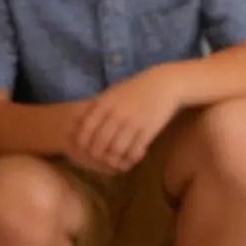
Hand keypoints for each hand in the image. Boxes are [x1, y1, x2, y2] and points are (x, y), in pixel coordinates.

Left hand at [68, 68, 182, 174]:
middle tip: (101, 160)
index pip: (86, 129)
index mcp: (104, 103)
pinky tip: (132, 157)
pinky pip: (135, 151)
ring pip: (116, 150)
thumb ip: (98, 107)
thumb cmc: (136, 88)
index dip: (82, 143)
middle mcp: (116, 113)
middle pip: (99, 143)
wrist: (165, 83)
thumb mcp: (113, 93)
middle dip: (97, 156)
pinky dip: (131, 158)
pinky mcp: (148, 129)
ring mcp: (132, 122)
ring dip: (115, 159)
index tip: (83, 151)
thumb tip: (81, 123)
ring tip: (117, 161)